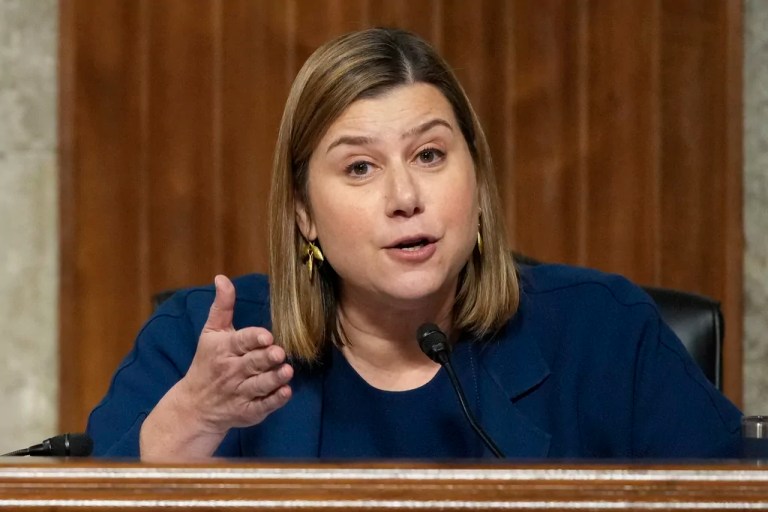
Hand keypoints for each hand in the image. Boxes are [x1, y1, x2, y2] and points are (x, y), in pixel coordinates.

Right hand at [140, 275, 291, 459]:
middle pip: (252, 363)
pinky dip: (274, 400)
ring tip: (287, 371)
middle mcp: (231, 371)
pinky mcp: (248, 411)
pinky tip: (286, 392)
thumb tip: (222, 278)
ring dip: (274, 379)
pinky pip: (262, 406)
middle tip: (279, 353)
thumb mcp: (211, 333)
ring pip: (259, 385)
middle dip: (266, 358)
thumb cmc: (208, 362)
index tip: (267, 336)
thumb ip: (222, 306)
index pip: (240, 342)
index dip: (254, 338)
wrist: (195, 406)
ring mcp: (240, 393)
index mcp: (223, 349)